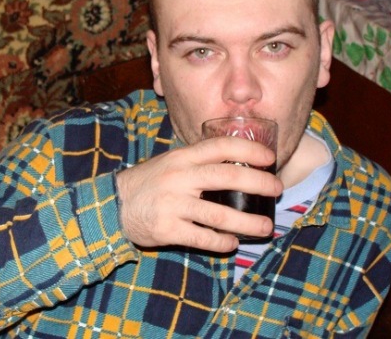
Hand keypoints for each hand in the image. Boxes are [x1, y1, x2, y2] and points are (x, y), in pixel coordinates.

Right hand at [116, 136, 282, 252]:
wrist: (113, 204)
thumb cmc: (148, 183)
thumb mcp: (169, 163)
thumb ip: (196, 161)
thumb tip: (236, 163)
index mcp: (180, 157)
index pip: (219, 147)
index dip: (248, 150)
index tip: (269, 158)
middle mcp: (178, 178)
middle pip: (226, 178)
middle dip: (258, 183)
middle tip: (277, 189)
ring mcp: (172, 204)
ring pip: (219, 215)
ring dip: (247, 223)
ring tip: (266, 228)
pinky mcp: (167, 229)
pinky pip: (202, 238)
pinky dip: (221, 242)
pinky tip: (231, 243)